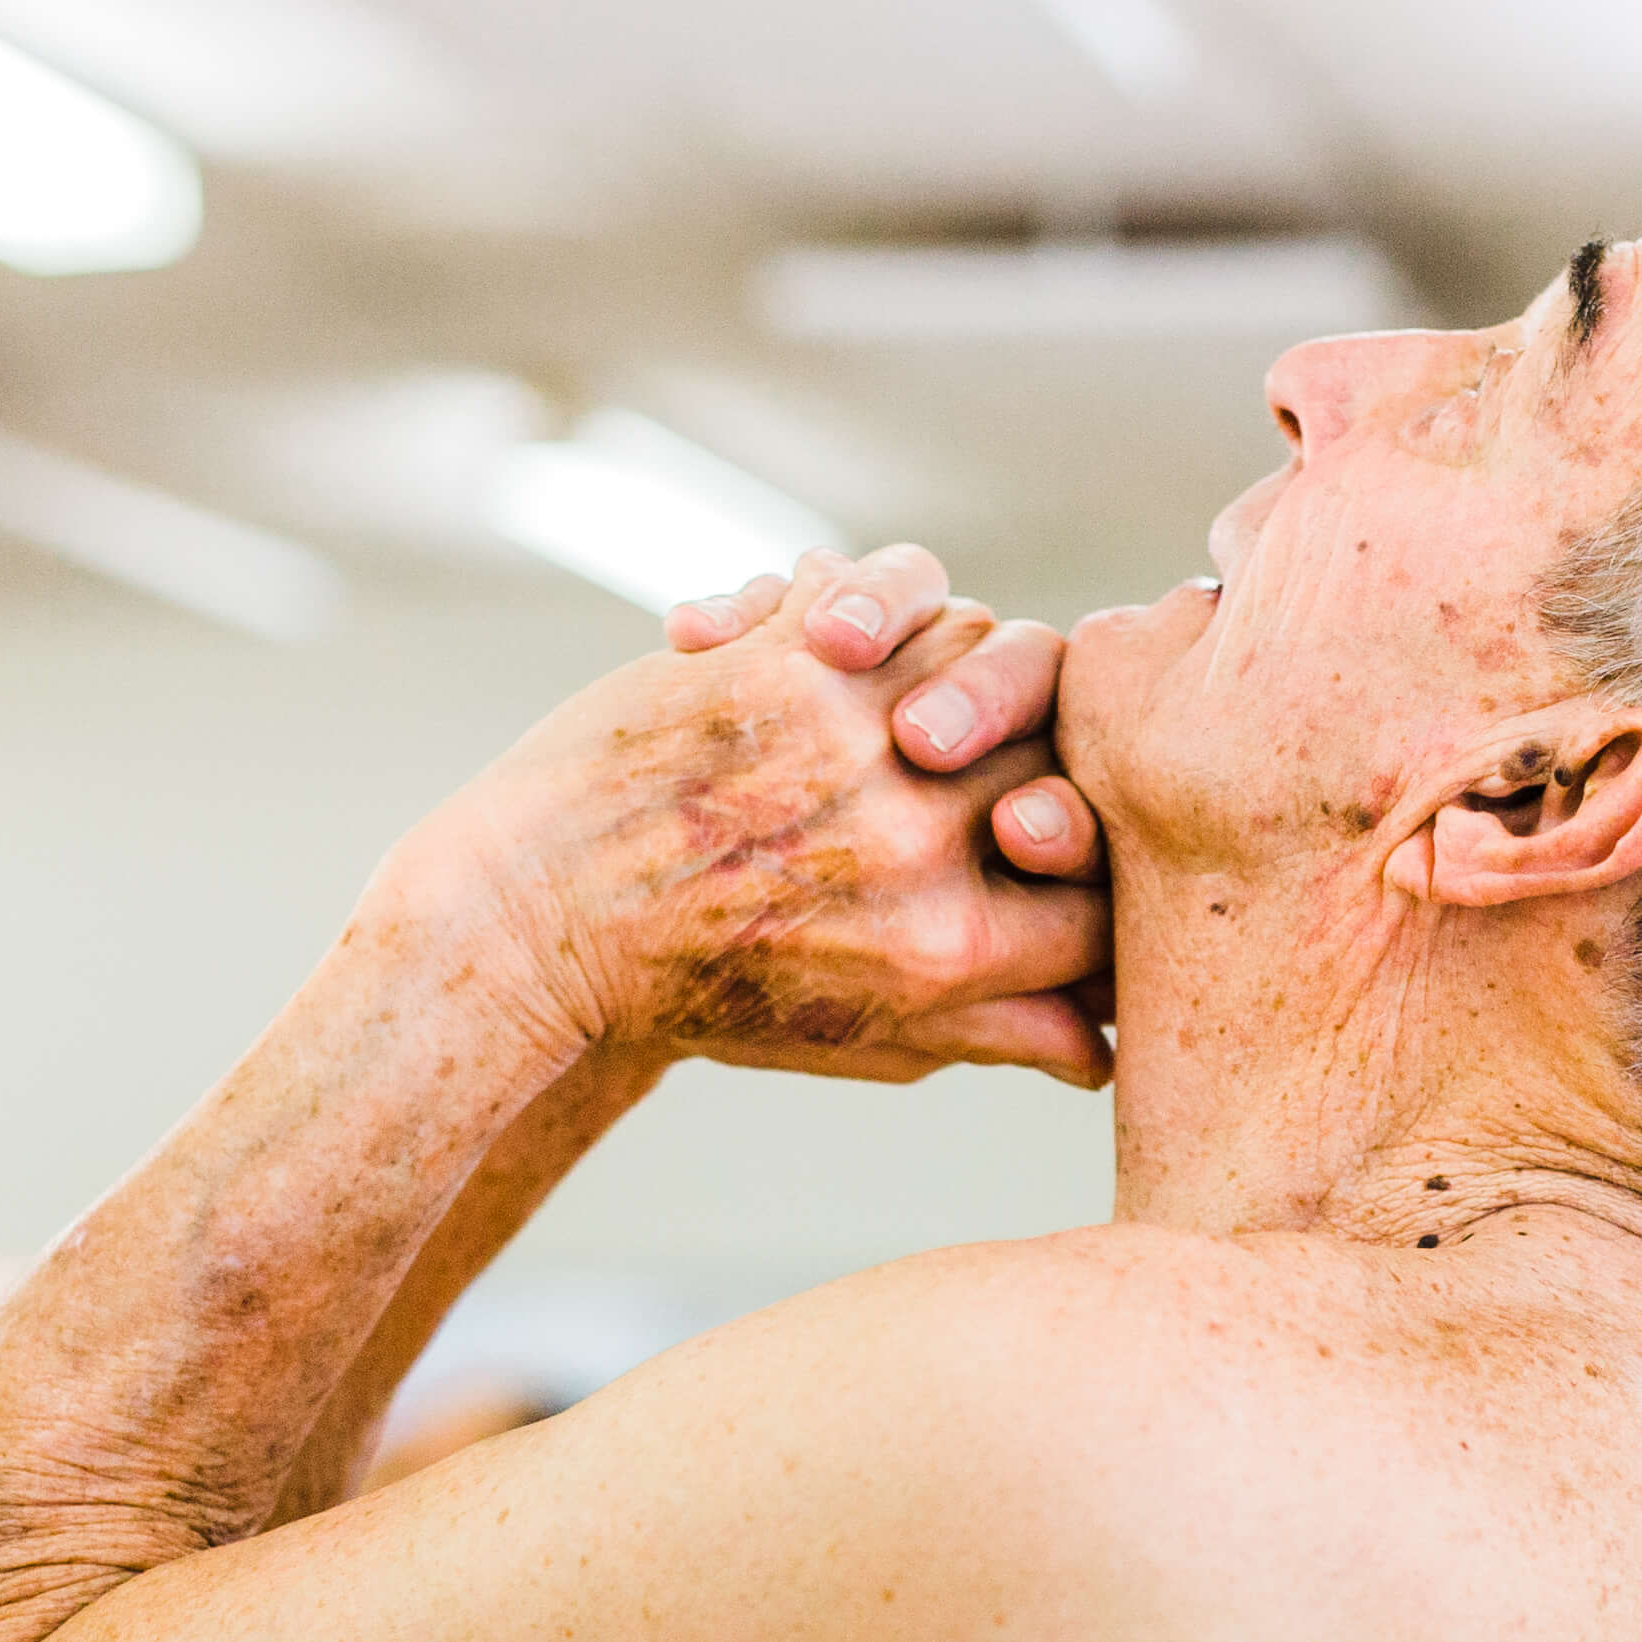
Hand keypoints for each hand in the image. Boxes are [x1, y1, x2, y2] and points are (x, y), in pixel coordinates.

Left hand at [463, 545, 1109, 1085]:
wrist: (536, 930)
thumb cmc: (702, 996)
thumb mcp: (864, 1042)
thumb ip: (990, 1030)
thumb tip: (1105, 1049)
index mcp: (948, 951)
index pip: (1100, 880)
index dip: (1102, 852)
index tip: (1066, 837)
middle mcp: (912, 845)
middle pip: (1060, 746)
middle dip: (1049, 735)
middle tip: (1009, 738)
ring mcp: (853, 744)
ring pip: (991, 647)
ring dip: (971, 654)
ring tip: (927, 683)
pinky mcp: (789, 663)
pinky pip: (893, 592)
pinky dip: (880, 597)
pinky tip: (853, 631)